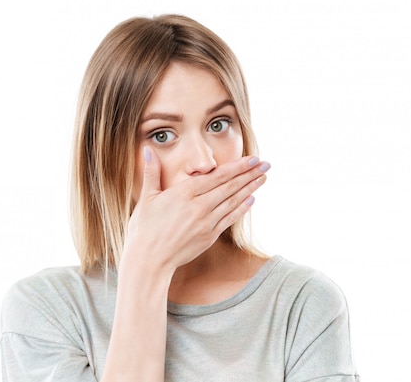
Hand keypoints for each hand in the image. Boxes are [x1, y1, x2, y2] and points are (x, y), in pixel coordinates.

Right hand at [122, 146, 269, 274]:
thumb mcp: (146, 198)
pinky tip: (251, 200)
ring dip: (250, 188)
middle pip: (230, 187)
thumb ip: (151, 173)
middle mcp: (199, 206)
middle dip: (250, 174)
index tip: (253, 159)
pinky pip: (229, 219)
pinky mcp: (209, 237)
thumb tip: (148, 150)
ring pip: (233, 201)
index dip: (238, 166)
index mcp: (184, 193)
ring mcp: (206, 222)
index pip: (218, 176)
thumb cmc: (144, 229)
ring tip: (263, 178)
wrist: (149, 261)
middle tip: (266, 164)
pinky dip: (241, 208)